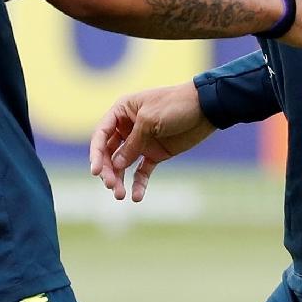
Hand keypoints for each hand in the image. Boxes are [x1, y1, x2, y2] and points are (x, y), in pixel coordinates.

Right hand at [88, 83, 216, 201]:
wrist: (206, 108)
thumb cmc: (175, 105)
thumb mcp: (150, 120)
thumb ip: (132, 143)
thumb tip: (116, 165)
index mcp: (122, 111)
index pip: (101, 134)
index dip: (96, 153)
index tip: (96, 171)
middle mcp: (128, 127)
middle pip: (109, 152)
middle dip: (108, 170)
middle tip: (112, 186)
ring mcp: (141, 141)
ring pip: (123, 164)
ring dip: (120, 179)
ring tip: (120, 195)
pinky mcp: (155, 153)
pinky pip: (141, 171)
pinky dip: (138, 184)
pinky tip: (137, 197)